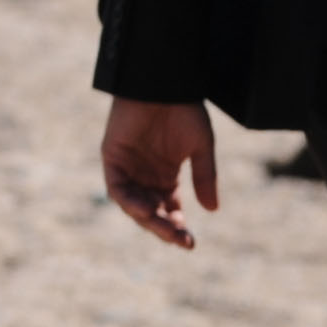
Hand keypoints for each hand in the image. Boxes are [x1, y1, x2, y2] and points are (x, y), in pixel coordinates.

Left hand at [103, 96, 220, 247]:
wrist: (164, 83)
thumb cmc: (184, 110)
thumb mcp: (200, 147)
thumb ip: (204, 177)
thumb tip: (213, 209)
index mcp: (166, 176)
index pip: (169, 209)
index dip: (177, 227)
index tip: (190, 243)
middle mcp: (146, 176)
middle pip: (152, 212)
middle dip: (164, 228)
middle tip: (180, 240)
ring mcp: (128, 169)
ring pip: (133, 205)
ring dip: (147, 219)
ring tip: (164, 228)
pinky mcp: (113, 160)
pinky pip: (118, 188)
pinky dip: (129, 201)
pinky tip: (145, 209)